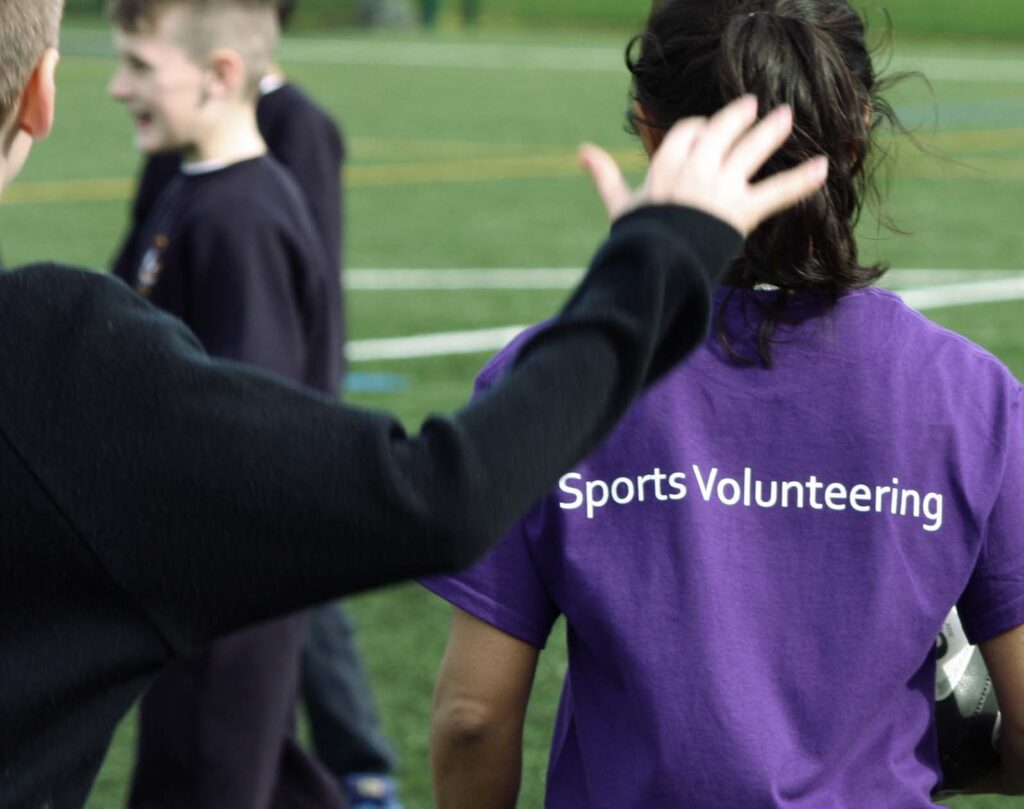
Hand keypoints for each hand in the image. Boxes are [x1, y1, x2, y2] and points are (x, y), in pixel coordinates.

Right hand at [579, 95, 828, 235]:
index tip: (707, 129)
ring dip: (772, 130)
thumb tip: (582, 151)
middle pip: (722, 130)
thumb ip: (606, 176)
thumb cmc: (636, 241)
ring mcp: (721, 187)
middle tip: (754, 106)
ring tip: (786, 117)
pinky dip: (802, 179)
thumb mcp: (619, 206)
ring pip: (751, 149)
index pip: (689, 131)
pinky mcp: (742, 211)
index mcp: (666, 164)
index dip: (700, 128)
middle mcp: (696, 168)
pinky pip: (778, 191)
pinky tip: (824, 166)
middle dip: (738, 116)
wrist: (654, 270)